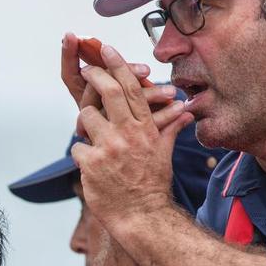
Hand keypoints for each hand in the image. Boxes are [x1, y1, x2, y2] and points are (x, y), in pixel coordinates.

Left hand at [70, 44, 193, 227]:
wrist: (142, 216)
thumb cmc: (153, 184)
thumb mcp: (164, 153)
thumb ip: (170, 128)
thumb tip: (187, 112)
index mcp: (146, 128)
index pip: (132, 89)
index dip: (119, 65)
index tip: (106, 50)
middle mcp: (128, 133)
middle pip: (108, 92)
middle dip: (95, 75)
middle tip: (87, 68)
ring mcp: (109, 147)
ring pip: (86, 117)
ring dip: (85, 123)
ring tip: (90, 135)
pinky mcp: (91, 163)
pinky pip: (77, 146)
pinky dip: (82, 153)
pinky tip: (89, 164)